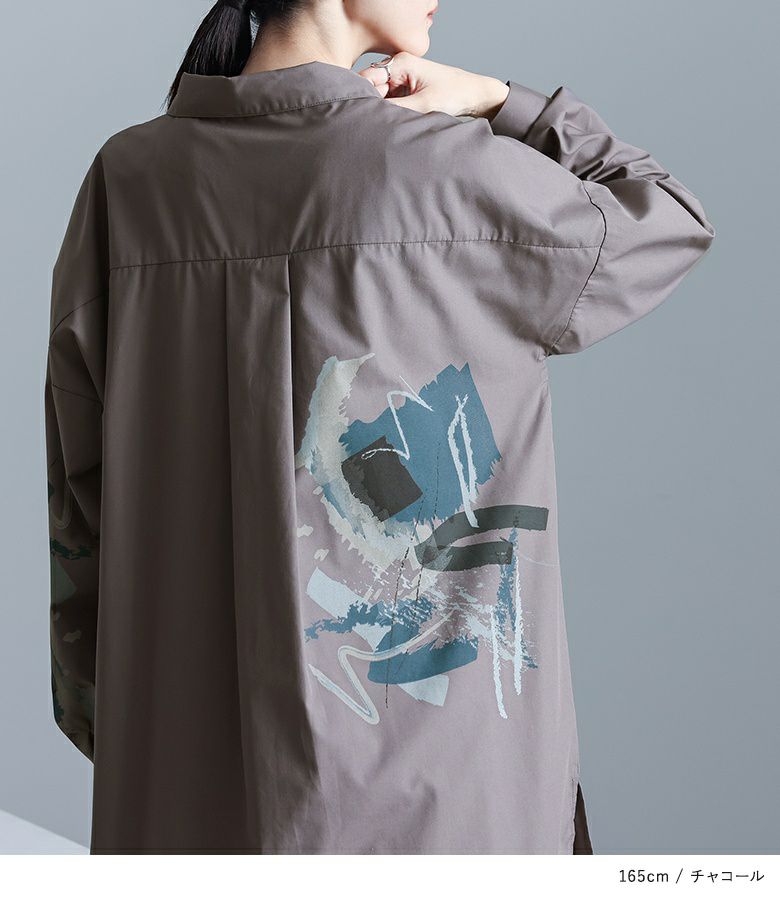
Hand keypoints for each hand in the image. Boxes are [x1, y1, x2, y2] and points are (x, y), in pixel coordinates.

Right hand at [357, 52, 509, 119]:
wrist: (475, 96)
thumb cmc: (454, 95)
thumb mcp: (422, 106)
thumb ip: (394, 110)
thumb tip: (370, 118)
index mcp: (400, 63)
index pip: (367, 79)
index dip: (362, 98)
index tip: (361, 117)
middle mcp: (398, 67)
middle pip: (372, 88)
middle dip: (372, 106)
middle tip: (374, 127)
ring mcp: (402, 77)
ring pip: (380, 97)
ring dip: (382, 111)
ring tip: (388, 126)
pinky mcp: (407, 89)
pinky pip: (390, 101)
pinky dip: (391, 112)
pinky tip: (396, 123)